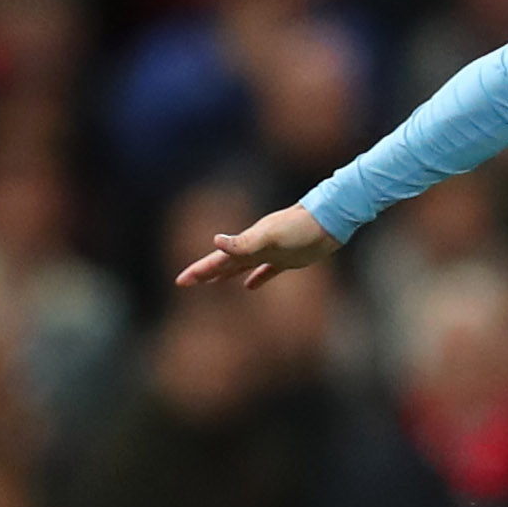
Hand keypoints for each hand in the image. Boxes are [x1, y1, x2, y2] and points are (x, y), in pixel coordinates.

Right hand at [175, 205, 339, 290]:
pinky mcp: (287, 259)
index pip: (216, 260)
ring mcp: (270, 253)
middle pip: (224, 264)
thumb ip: (244, 242)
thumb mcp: (269, 236)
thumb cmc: (299, 227)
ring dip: (227, 274)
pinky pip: (266, 272)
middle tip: (186, 283)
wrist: (327, 220)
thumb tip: (215, 241)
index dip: (198, 271)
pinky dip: (257, 278)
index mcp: (246, 244)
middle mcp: (254, 248)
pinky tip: (250, 286)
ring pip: (242, 266)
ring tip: (214, 283)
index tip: (180, 281)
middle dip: (205, 273)